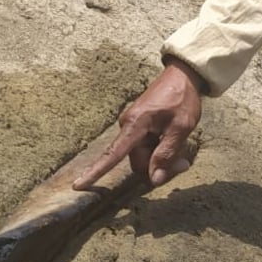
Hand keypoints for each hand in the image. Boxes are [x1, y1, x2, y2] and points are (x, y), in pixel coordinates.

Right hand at [71, 58, 204, 189]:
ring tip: (182, 152)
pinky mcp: (139, 129)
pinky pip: (146, 149)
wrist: (182, 76)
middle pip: (138, 163)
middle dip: (158, 168)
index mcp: (135, 125)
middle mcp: (128, 127)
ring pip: (144, 158)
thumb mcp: (181, 127)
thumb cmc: (181, 98)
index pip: (112, 154)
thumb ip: (166, 154)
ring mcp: (133, 128)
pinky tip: (174, 144)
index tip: (77, 185)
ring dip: (161, 160)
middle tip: (184, 164)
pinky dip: (159, 152)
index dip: (95, 172)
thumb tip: (153, 180)